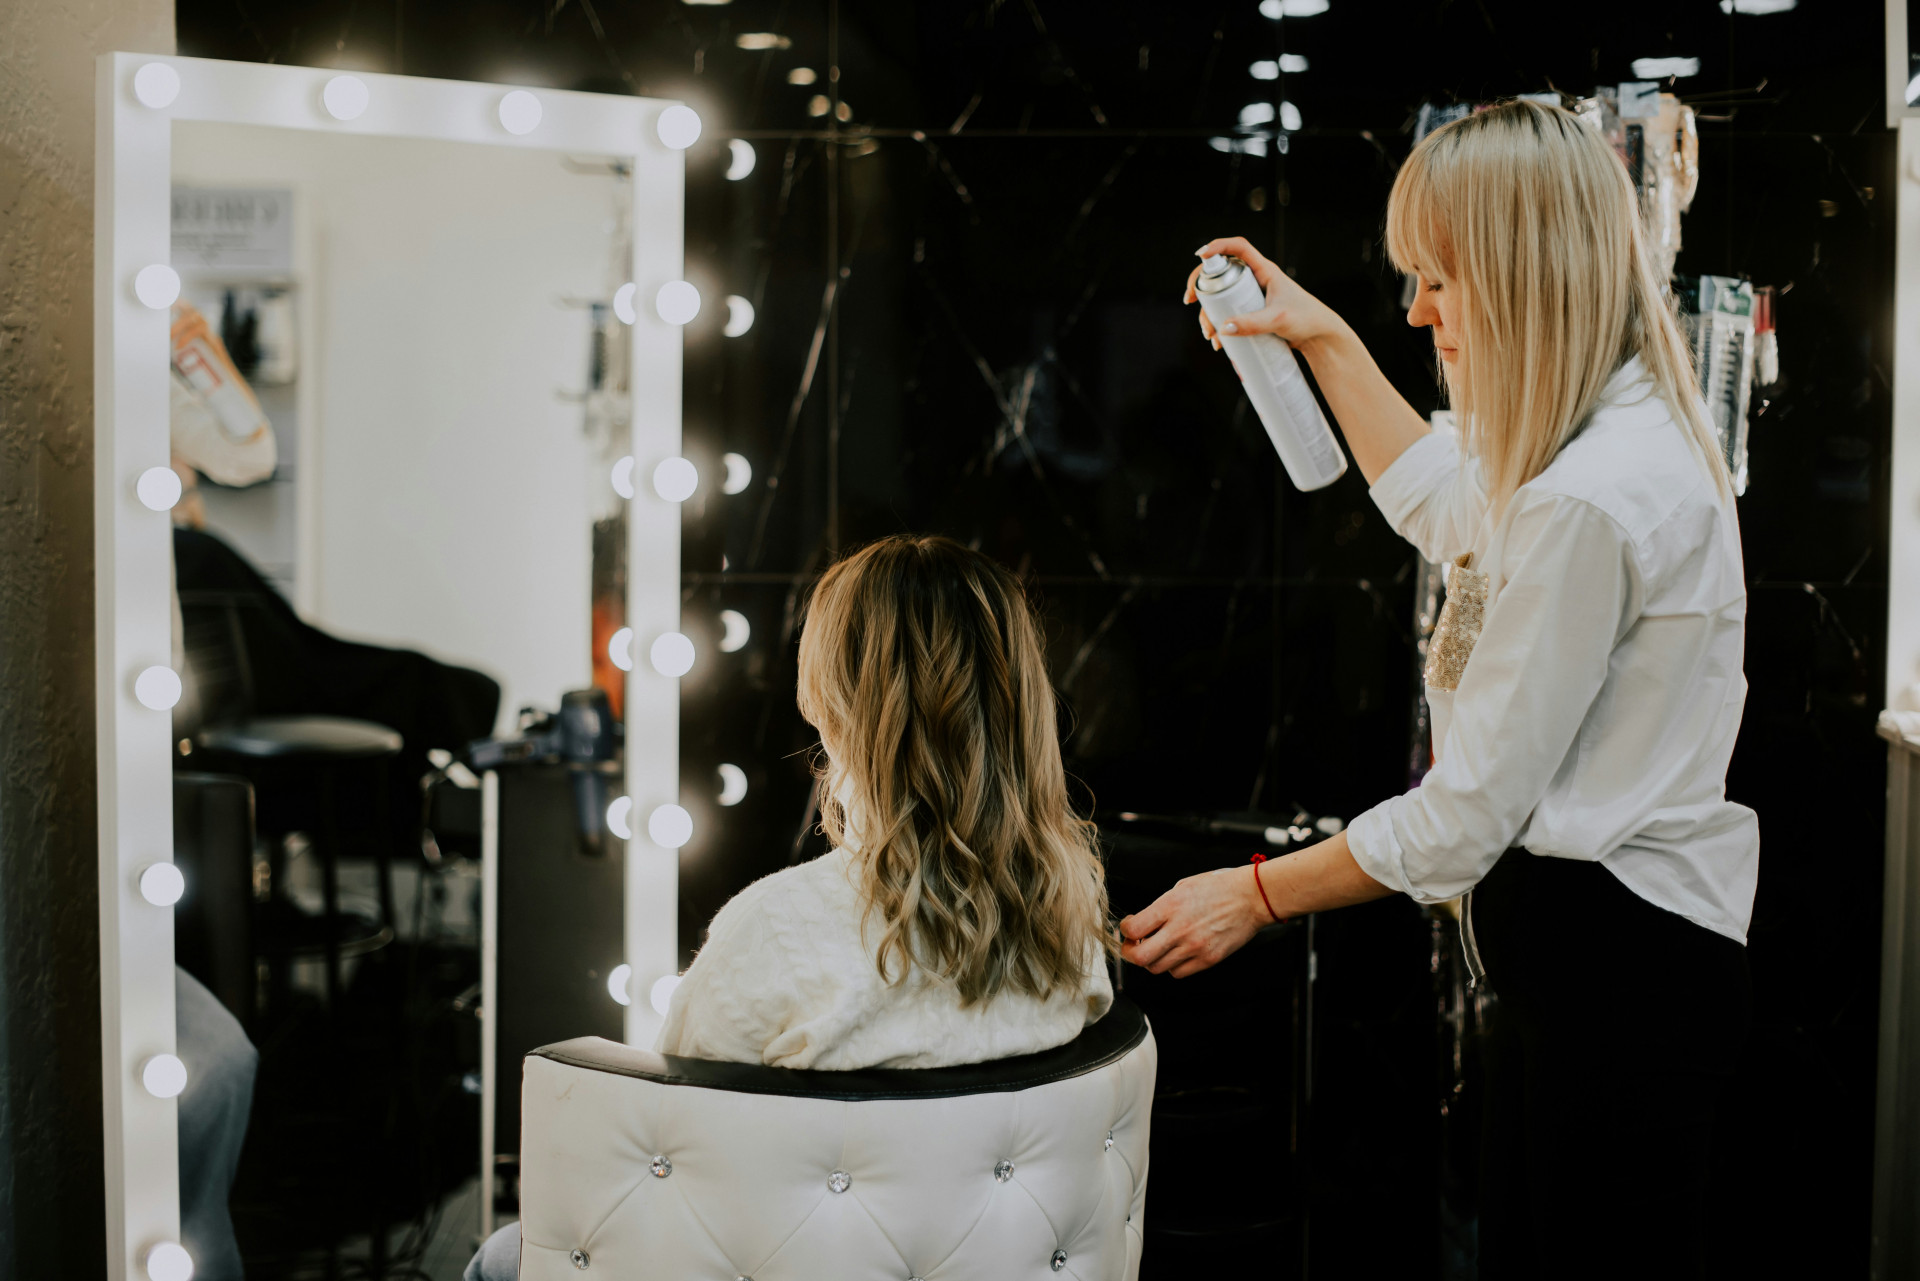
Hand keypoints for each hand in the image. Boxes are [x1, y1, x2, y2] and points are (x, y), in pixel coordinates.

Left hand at [1118, 864, 1269, 978]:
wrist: (1251, 898)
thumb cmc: (1218, 888)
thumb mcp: (1182, 887)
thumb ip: (1160, 907)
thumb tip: (1141, 924)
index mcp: (1170, 906)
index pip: (1132, 930)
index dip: (1124, 931)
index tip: (1128, 927)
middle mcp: (1180, 930)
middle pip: (1140, 958)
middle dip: (1130, 953)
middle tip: (1133, 945)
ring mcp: (1195, 947)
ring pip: (1157, 968)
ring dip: (1152, 959)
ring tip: (1158, 946)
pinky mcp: (1208, 960)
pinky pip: (1178, 973)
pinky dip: (1172, 965)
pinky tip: (1177, 952)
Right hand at [1184, 236, 1350, 353]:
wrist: (1319, 337)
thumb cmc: (1306, 320)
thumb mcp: (1278, 320)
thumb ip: (1252, 324)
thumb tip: (1223, 328)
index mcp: (1264, 270)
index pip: (1238, 248)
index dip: (1218, 246)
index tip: (1200, 256)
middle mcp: (1256, 280)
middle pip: (1222, 275)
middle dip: (1202, 288)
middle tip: (1189, 300)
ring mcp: (1253, 297)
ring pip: (1222, 298)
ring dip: (1209, 313)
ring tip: (1210, 335)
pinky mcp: (1253, 314)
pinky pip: (1230, 314)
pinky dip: (1220, 326)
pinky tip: (1219, 342)